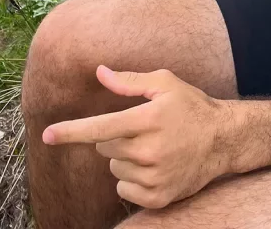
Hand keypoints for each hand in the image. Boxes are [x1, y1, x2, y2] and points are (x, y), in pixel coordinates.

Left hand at [43, 66, 233, 208]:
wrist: (223, 139)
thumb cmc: (191, 106)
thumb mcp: (165, 84)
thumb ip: (129, 81)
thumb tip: (100, 73)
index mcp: (149, 119)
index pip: (101, 127)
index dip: (71, 132)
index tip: (46, 136)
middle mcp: (150, 150)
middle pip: (105, 148)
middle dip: (115, 138)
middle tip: (141, 129)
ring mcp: (154, 176)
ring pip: (114, 170)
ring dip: (124, 160)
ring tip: (152, 148)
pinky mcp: (159, 197)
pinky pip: (124, 191)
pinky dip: (131, 181)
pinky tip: (153, 167)